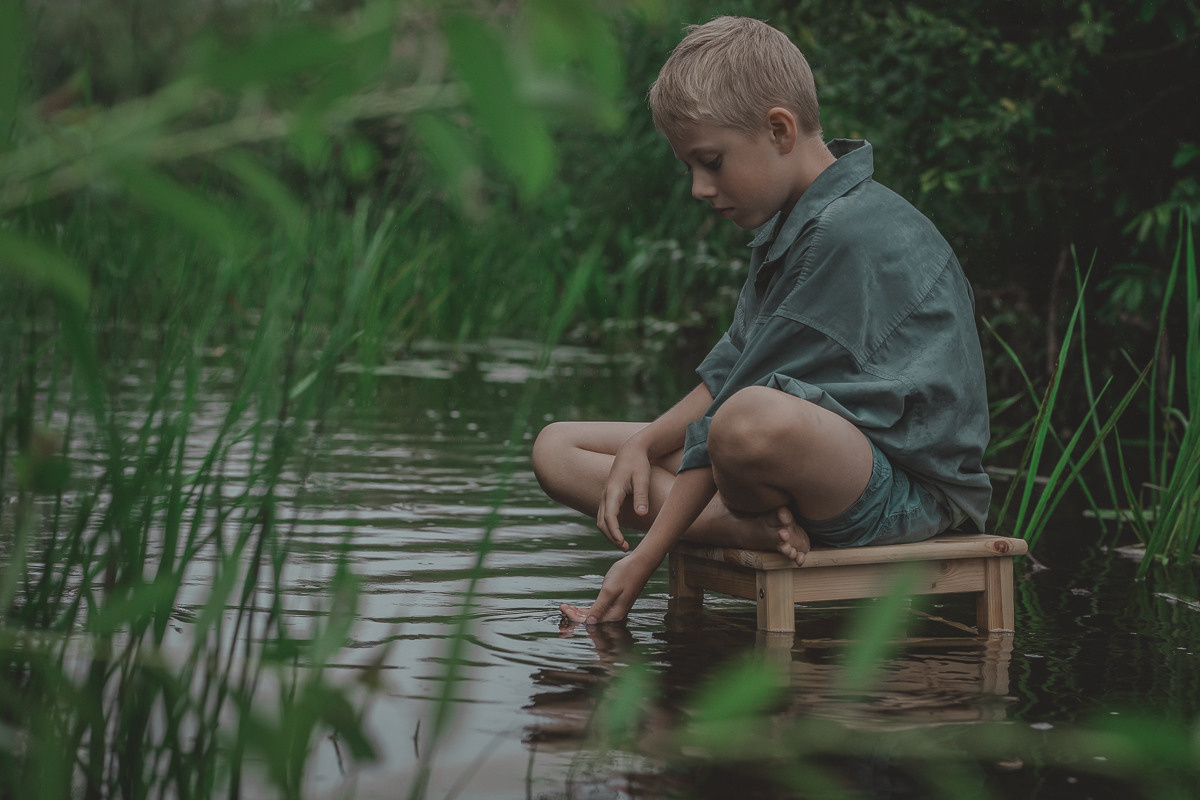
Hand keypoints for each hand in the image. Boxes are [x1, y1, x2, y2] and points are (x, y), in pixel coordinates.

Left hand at [559, 550, 658, 624]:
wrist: (640, 563)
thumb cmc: (626, 574)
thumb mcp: (609, 590)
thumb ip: (599, 608)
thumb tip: (589, 623)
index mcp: (614, 615)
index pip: (589, 621)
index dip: (574, 617)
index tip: (562, 608)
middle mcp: (615, 615)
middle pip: (590, 621)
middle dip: (574, 616)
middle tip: (560, 608)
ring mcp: (615, 609)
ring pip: (593, 616)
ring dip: (579, 612)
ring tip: (565, 606)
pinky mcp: (615, 603)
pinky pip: (598, 610)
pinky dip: (587, 609)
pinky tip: (577, 607)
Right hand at [596, 436, 652, 550]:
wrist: (631, 450)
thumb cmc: (639, 463)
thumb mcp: (643, 478)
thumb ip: (641, 496)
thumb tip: (642, 514)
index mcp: (613, 491)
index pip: (609, 516)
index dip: (614, 532)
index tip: (622, 543)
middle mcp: (605, 495)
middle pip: (601, 522)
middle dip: (611, 537)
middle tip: (625, 548)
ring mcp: (605, 496)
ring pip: (601, 520)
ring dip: (609, 534)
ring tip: (623, 545)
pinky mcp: (608, 497)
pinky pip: (604, 516)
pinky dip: (609, 527)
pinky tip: (620, 534)